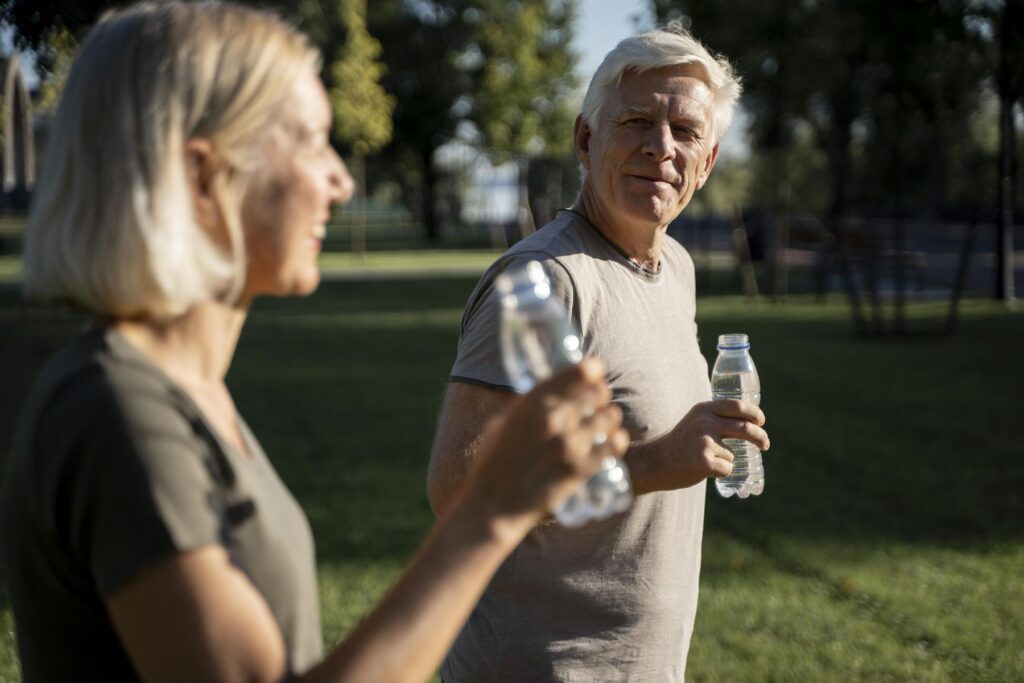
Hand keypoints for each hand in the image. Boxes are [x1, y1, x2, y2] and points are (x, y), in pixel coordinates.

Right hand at [462, 358, 628, 528]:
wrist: (493, 507)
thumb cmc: (491, 464)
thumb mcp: (502, 424)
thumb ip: (526, 409)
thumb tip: (545, 400)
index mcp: (532, 403)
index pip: (579, 372)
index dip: (592, 370)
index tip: (594, 372)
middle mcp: (553, 419)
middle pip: (597, 392)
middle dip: (600, 394)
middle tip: (598, 400)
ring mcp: (569, 444)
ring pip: (609, 417)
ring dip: (610, 417)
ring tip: (606, 422)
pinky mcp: (580, 469)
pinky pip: (614, 446)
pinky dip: (617, 440)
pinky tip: (614, 440)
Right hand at [626, 398, 768, 493]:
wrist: (655, 462)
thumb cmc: (679, 444)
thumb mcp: (694, 421)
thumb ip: (715, 418)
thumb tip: (749, 423)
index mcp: (703, 409)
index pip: (737, 406)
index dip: (754, 413)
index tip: (761, 421)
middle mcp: (705, 422)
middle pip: (745, 427)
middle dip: (760, 437)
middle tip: (765, 445)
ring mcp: (704, 442)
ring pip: (732, 454)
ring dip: (725, 460)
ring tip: (704, 461)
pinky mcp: (704, 462)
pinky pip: (727, 469)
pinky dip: (721, 473)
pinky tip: (702, 470)